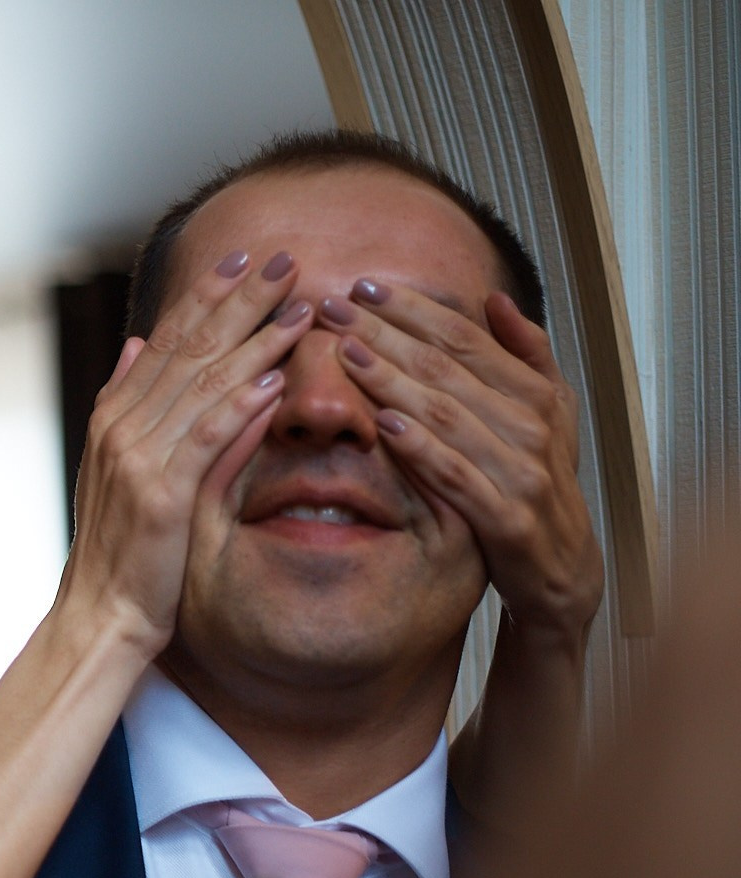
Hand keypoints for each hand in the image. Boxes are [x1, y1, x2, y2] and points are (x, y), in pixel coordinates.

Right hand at [57, 249, 315, 660]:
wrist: (100, 613)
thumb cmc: (120, 550)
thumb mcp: (119, 467)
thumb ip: (132, 403)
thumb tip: (139, 344)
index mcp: (114, 416)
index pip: (166, 341)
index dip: (205, 297)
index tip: (244, 260)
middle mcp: (121, 427)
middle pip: (188, 350)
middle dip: (238, 301)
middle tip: (284, 260)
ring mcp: (137, 458)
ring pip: (203, 385)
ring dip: (255, 342)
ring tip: (298, 307)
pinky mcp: (161, 495)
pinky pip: (206, 438)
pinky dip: (241, 406)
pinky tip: (275, 379)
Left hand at [331, 283, 603, 653]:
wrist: (562, 568)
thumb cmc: (539, 481)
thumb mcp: (548, 414)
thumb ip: (526, 355)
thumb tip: (496, 300)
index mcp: (536, 395)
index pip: (467, 339)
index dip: (415, 310)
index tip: (365, 287)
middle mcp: (532, 426)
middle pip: (448, 369)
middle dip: (387, 334)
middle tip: (336, 308)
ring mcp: (521, 472)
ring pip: (446, 415)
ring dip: (392, 380)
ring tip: (346, 353)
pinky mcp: (506, 518)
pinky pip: (455, 475)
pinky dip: (419, 448)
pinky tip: (382, 423)